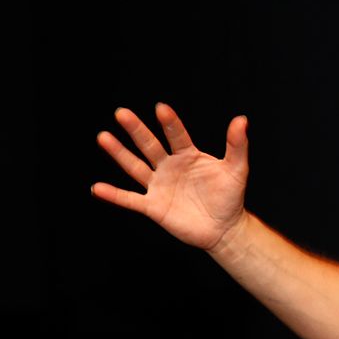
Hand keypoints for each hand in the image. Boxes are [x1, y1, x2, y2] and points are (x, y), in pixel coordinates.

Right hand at [92, 104, 250, 249]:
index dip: (170, 123)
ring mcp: (159, 186)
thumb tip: (241, 120)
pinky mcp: (153, 206)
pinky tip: (97, 188)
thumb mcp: (236, 170)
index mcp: (187, 155)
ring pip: (135, 166)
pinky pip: (130, 199)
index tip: (161, 108)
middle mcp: (169, 167)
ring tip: (104, 137)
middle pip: (149, 145)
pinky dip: (114, 194)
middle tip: (121, 113)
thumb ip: (237, 145)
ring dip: (119, 153)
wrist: (224, 229)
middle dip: (136, 130)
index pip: (176, 135)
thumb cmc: (230, 197)